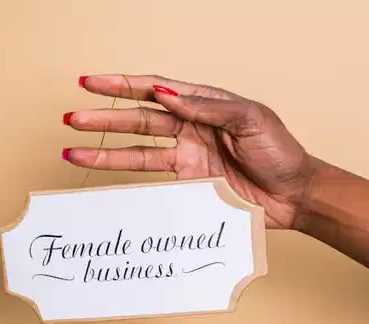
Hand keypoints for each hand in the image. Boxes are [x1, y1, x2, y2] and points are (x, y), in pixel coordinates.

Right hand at [64, 74, 314, 228]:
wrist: (295, 194)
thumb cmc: (280, 151)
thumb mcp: (250, 118)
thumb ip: (206, 107)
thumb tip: (165, 94)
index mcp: (204, 103)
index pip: (155, 88)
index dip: (122, 84)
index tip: (92, 82)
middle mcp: (190, 127)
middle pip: (138, 120)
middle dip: (104, 118)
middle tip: (73, 118)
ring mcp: (186, 156)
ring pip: (137, 151)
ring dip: (105, 151)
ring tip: (73, 151)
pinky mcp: (188, 183)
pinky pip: (152, 179)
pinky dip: (127, 179)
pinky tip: (105, 177)